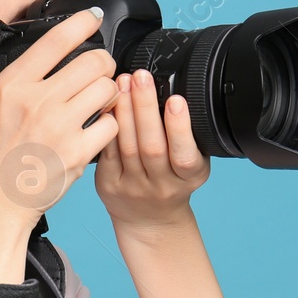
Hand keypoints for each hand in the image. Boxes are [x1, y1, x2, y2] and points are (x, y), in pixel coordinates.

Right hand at [0, 6, 120, 243]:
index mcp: (10, 86)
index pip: (55, 41)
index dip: (82, 22)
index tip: (93, 17)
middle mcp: (37, 102)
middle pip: (94, 62)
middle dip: (102, 62)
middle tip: (98, 70)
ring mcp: (59, 128)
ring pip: (107, 89)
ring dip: (107, 91)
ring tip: (98, 99)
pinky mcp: (78, 153)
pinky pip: (111, 124)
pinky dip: (109, 123)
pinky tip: (97, 127)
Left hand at [94, 70, 210, 232]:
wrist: (150, 221)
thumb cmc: (172, 182)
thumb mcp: (191, 163)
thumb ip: (186, 136)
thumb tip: (171, 90)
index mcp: (189, 177)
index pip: (184, 154)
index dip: (180, 127)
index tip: (175, 100)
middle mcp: (161, 185)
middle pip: (151, 145)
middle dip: (146, 107)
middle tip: (141, 76)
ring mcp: (133, 187)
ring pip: (127, 146)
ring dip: (124, 110)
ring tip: (123, 82)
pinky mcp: (109, 185)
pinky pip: (107, 151)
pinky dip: (106, 126)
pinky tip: (106, 103)